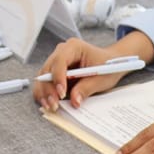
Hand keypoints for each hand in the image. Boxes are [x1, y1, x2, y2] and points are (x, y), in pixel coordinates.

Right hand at [34, 32, 153, 111]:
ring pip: (43, 78)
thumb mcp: (101, 78)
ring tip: (51, 106)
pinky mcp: (54, 72)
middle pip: (47, 70)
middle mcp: (61, 52)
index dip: (58, 77)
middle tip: (54, 104)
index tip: (62, 93)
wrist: (110, 63)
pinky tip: (48, 104)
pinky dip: (45, 94)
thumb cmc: (108, 66)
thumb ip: (86, 88)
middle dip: (49, 88)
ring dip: (44, 93)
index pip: (60, 61)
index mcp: (74, 47)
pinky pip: (45, 83)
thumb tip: (74, 100)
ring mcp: (56, 62)